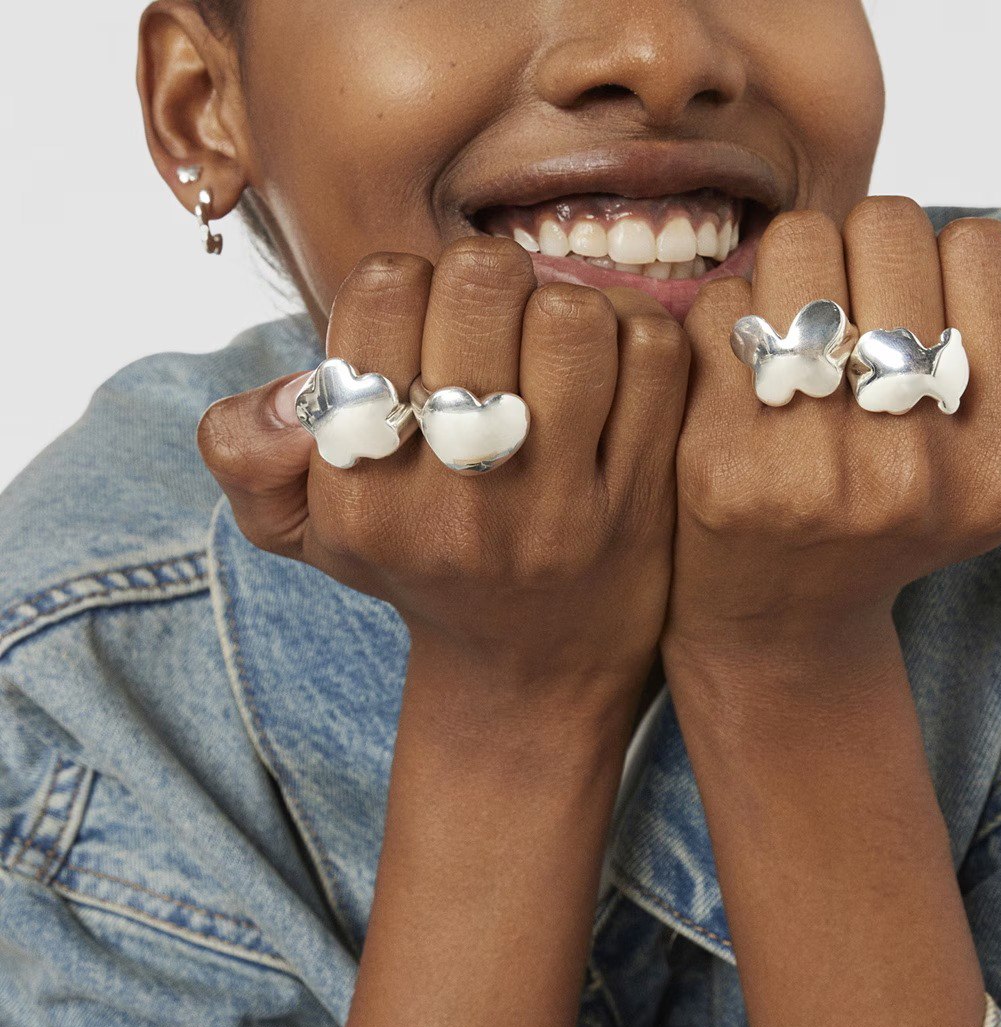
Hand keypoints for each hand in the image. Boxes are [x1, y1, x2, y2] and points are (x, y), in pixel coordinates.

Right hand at [195, 237, 688, 708]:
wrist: (530, 671)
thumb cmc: (416, 569)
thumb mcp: (302, 529)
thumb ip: (245, 449)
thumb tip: (299, 389)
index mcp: (364, 498)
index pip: (383, 294)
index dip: (407, 282)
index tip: (421, 327)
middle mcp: (458, 506)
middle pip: (481, 286)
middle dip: (486, 277)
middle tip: (495, 317)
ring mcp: (558, 509)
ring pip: (573, 316)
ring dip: (564, 305)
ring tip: (551, 343)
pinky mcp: (641, 505)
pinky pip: (651, 357)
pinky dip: (633, 331)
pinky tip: (610, 365)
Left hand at [665, 198, 1000, 662]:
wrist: (782, 619)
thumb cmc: (907, 529)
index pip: (983, 247)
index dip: (945, 267)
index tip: (919, 322)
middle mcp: (913, 476)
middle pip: (888, 228)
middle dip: (866, 258)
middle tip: (847, 323)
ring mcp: (808, 473)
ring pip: (799, 246)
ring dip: (793, 275)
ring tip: (794, 344)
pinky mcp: (717, 466)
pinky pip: (722, 305)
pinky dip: (726, 317)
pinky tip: (737, 375)